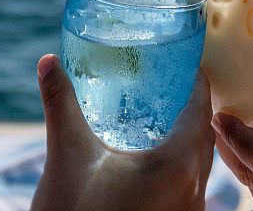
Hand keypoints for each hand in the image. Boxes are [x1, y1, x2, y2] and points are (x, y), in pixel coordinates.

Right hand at [30, 54, 214, 210]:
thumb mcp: (67, 154)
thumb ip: (60, 102)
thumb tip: (48, 60)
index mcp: (176, 167)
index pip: (200, 110)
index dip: (196, 82)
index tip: (187, 61)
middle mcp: (193, 192)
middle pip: (205, 136)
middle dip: (192, 106)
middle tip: (172, 81)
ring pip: (200, 165)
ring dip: (189, 136)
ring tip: (164, 113)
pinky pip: (192, 187)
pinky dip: (183, 164)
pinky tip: (156, 156)